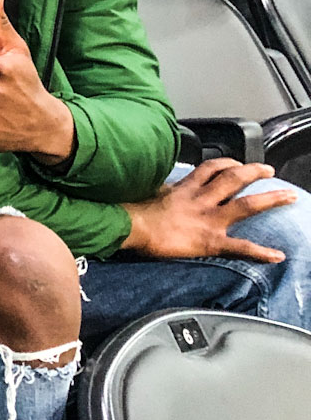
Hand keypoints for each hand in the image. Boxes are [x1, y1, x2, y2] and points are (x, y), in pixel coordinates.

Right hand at [122, 159, 296, 260]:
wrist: (131, 226)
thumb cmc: (134, 211)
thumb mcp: (148, 192)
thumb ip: (162, 190)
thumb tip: (160, 188)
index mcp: (186, 188)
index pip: (210, 168)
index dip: (227, 163)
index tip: (236, 163)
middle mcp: (202, 199)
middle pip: (234, 179)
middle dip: (255, 172)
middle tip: (270, 171)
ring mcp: (208, 219)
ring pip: (246, 205)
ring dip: (271, 199)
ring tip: (289, 196)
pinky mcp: (210, 240)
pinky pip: (240, 246)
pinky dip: (261, 252)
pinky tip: (277, 256)